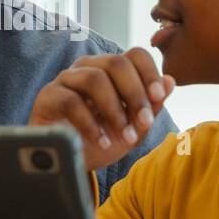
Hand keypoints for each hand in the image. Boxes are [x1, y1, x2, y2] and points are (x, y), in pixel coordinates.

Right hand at [28, 48, 174, 171]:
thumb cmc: (103, 141)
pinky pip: (71, 101)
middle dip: (134, 95)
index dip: (149, 73)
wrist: (72, 164)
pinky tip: (101, 141)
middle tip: (144, 123)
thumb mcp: (134, 128)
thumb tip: (170, 82)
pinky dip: (90, 124)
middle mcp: (89, 67)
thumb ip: (151, 106)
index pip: (135, 55)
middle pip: (116, 63)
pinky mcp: (48, 96)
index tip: (158, 98)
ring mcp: (67, 79)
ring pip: (94, 79)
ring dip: (114, 111)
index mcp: (112, 70)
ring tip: (123, 137)